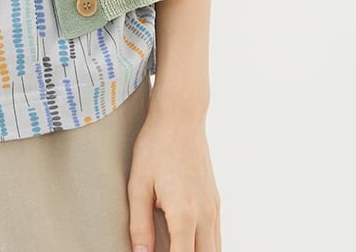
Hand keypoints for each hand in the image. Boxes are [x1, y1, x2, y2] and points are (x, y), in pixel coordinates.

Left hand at [127, 107, 221, 251]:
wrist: (181, 116)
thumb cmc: (156, 145)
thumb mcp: (138, 183)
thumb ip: (140, 224)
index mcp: (184, 214)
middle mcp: (205, 215)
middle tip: (166, 251)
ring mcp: (213, 208)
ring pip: (215, 250)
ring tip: (177, 245)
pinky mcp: (215, 200)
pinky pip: (217, 235)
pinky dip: (206, 246)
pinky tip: (189, 243)